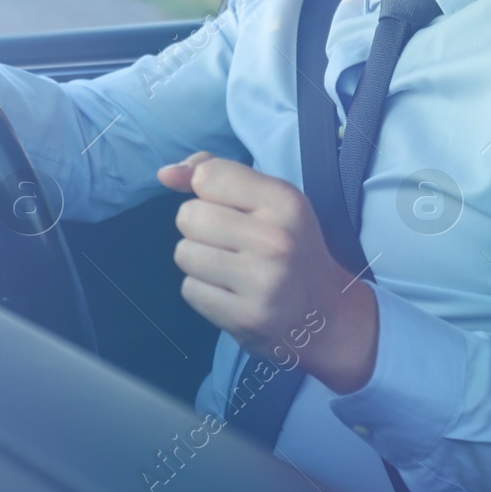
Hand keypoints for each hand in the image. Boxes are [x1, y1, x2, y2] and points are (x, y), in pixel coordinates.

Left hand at [159, 152, 378, 393]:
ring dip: (199, 262)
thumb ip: (217, 174)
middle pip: (188, 216)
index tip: (229, 207)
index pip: (208, 176)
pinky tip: (231, 294)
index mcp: (285, 201)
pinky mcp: (246, 318)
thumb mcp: (268, 200)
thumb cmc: (289, 247)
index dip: (207, 191)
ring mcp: (262, 281)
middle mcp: (276, 239)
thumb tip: (166, 174)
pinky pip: (190, 290)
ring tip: (231, 270)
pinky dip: (203, 292)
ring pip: (184, 254)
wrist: (324, 315)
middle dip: (199, 229)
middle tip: (230, 243)